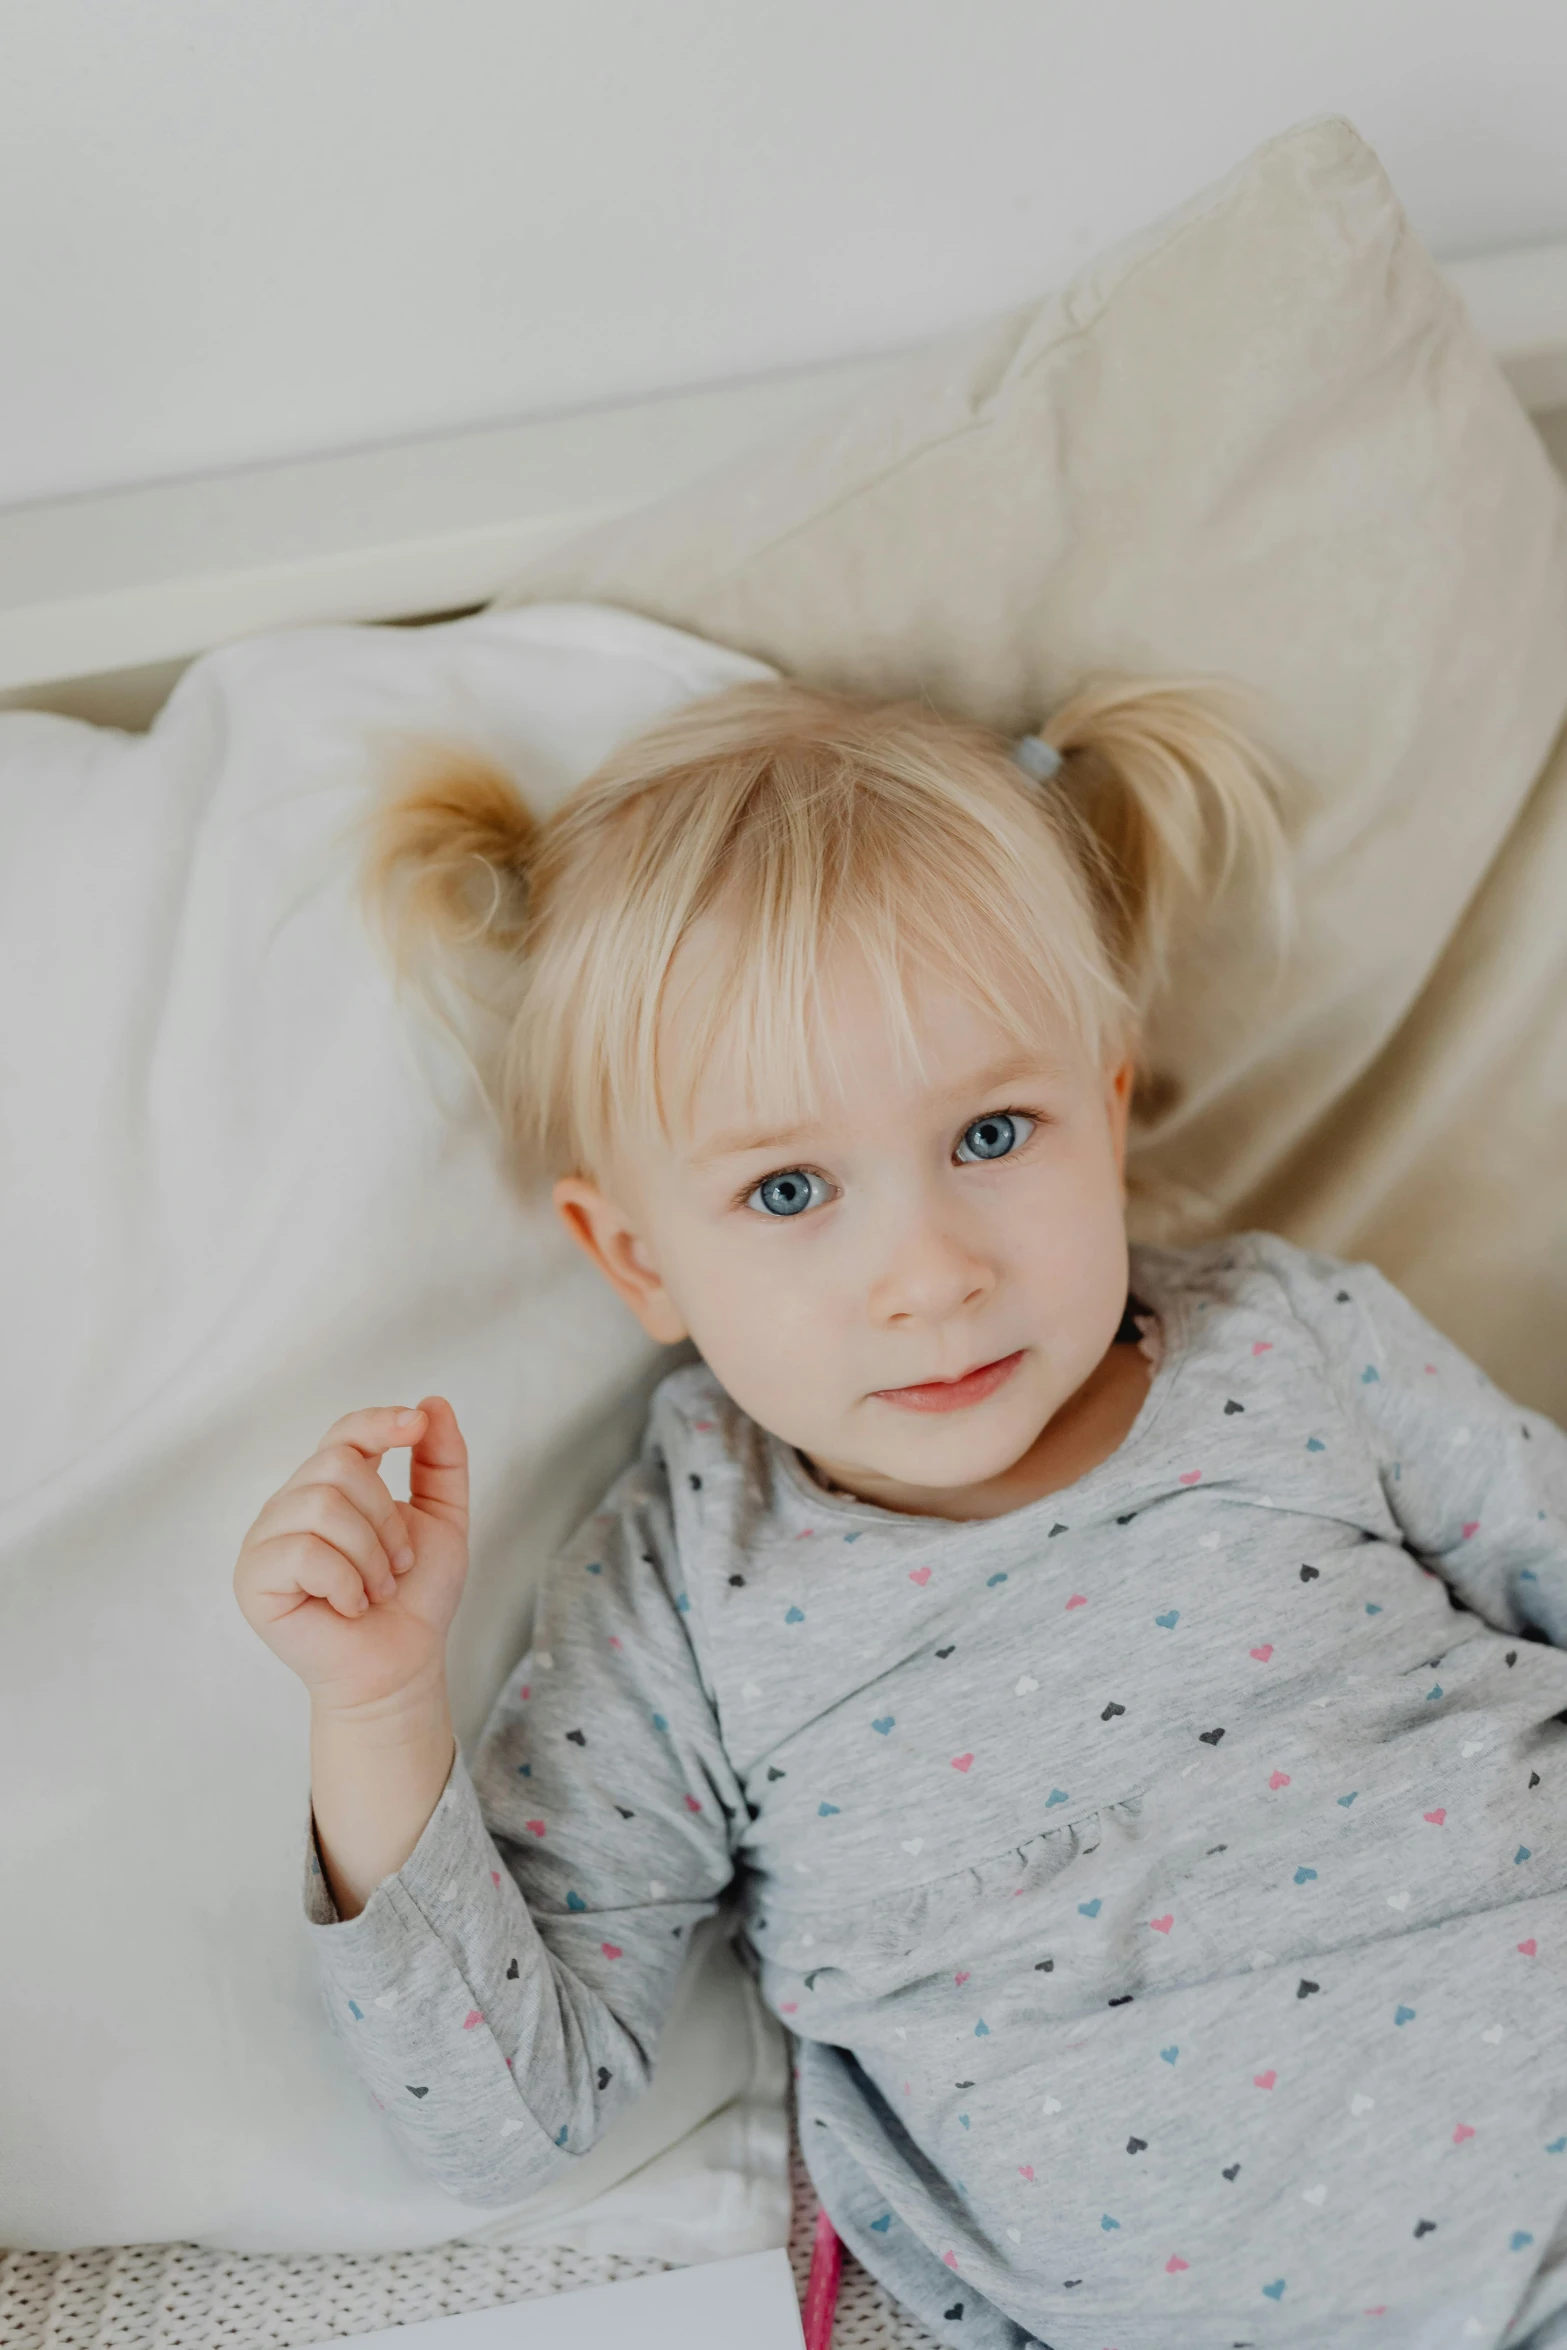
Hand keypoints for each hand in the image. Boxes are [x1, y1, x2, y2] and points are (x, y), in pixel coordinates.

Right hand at [234, 1398, 468, 1716]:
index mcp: (330, 1487)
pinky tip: (349, 1606)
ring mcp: (266, 1539)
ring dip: (369, 1555)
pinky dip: (344, 1583)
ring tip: (375, 1589)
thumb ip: (441, 1462)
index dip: (378, 1422)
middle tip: (397, 1565)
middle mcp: (290, 1505)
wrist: (401, 1665)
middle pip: (337, 1465)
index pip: (344, 1433)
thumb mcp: (443, 1519)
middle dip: (385, 1518)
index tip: (415, 1426)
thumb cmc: (415, 1598)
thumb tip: (432, 1403)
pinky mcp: (253, 1578)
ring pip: (322, 1506)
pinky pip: (304, 1552)